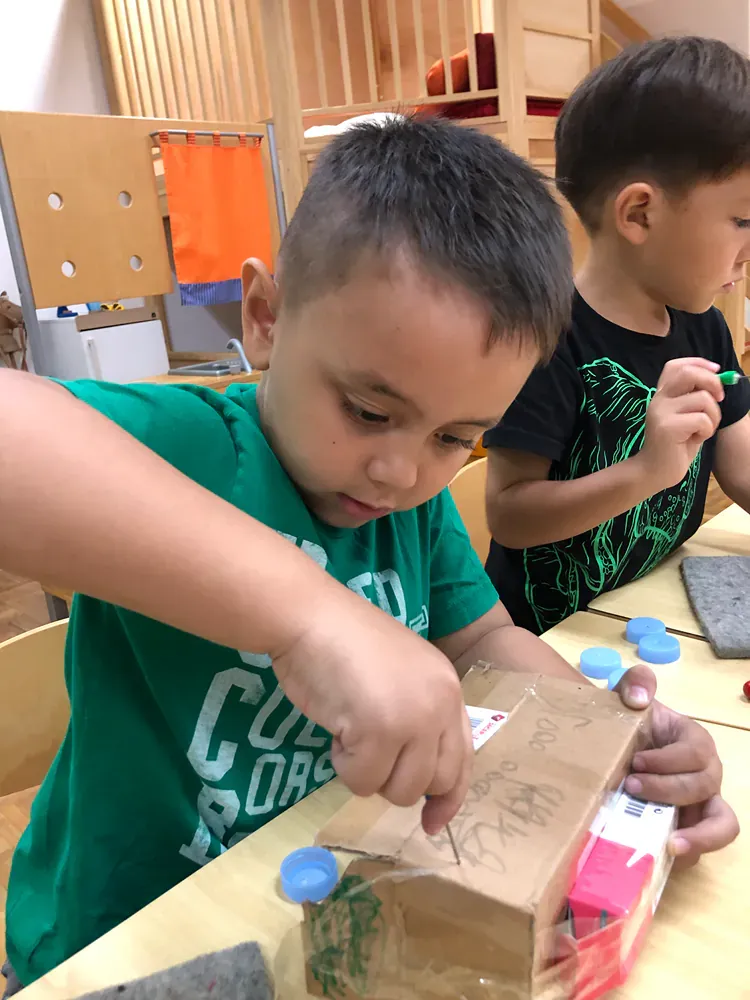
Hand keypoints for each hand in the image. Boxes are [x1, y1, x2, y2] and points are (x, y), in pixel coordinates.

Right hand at [272, 581, 471, 834]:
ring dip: (365, 771)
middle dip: (394, 780)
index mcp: (449, 690)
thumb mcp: (401, 677)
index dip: (449, 798)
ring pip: (396, 790)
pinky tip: (336, 724)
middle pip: (430, 783)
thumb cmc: (344, 641)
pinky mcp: (380, 732)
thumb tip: (417, 781)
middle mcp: (440, 706)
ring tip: (349, 728)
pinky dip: (341, 762)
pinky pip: (361, 780)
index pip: (462, 760)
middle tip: (366, 749)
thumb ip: (418, 718)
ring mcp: (413, 719)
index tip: (433, 824)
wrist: (311, 618)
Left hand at [623, 701, 738, 867]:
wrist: (615, 748)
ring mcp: (700, 805)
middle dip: (668, 790)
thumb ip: (634, 683)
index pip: (697, 753)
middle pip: (705, 787)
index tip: (635, 761)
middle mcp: (706, 775)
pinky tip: (659, 857)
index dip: (669, 760)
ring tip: (669, 845)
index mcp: (695, 742)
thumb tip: (639, 698)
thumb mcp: (629, 697)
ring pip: (721, 826)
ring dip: (697, 836)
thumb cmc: (629, 725)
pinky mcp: (687, 830)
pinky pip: (699, 849)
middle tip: (630, 787)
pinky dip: (686, 855)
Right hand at [636, 357, 723, 490]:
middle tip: (720, 398)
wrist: (655, 472)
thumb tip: (719, 380)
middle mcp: (658, 399)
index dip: (698, 363)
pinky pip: (702, 419)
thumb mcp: (686, 417)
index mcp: (662, 395)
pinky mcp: (667, 427)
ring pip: (703, 399)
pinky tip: (696, 439)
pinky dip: (707, 430)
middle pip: (688, 373)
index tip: (716, 370)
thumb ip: (696, 398)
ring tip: (704, 429)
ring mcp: (661, 412)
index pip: (675, 366)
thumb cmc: (675, 445)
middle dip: (712, 382)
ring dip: (713, 416)